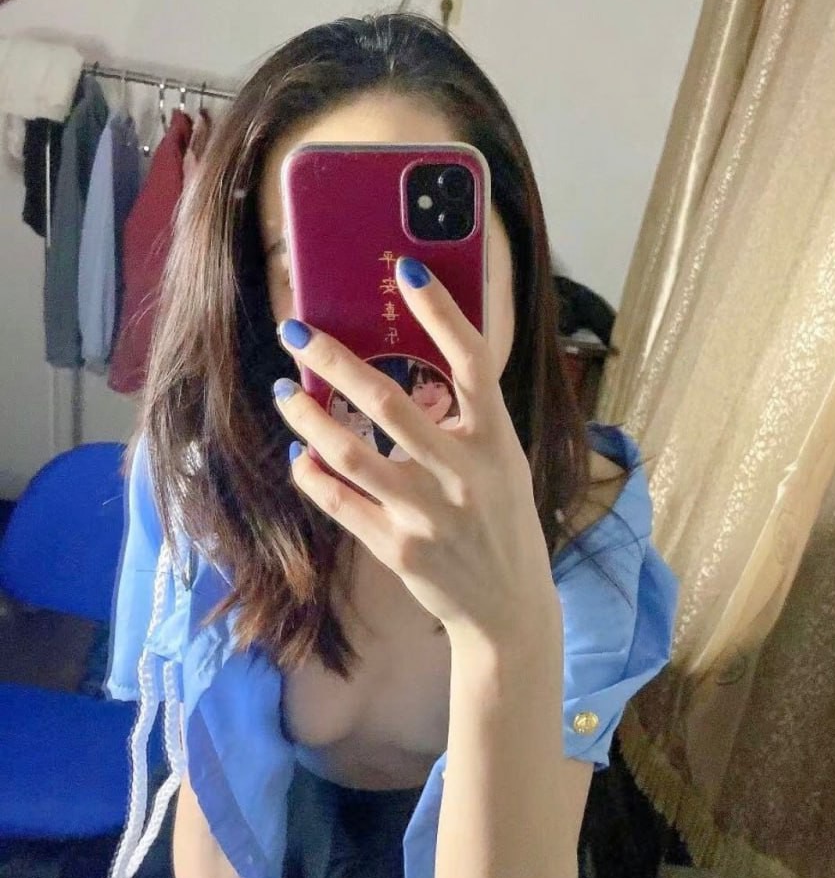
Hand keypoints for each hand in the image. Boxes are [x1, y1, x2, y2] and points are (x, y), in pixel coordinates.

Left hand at [274, 256, 559, 646]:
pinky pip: (341, 503)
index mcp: (496, 441)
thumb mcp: (504, 464)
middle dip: (333, 359)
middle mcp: (463, 473)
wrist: (509, 608)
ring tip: (282, 391)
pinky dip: (313, 475)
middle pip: (388, 401)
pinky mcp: (398, 549)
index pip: (473, 361)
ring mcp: (428, 514)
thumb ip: (467, 422)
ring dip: (307, 416)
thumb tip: (412, 368)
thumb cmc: (503, 524)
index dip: (441, 313)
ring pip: (350, 452)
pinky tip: (299, 455)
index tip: (406, 269)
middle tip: (295, 331)